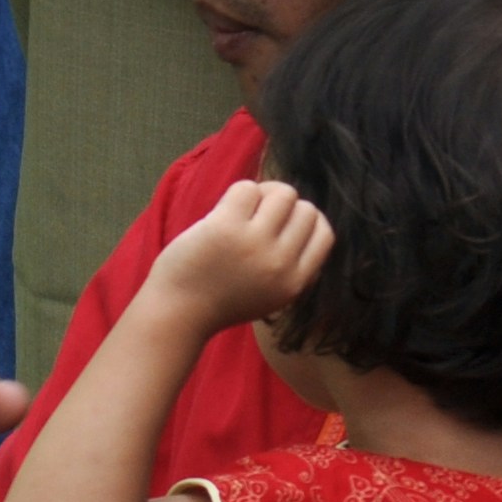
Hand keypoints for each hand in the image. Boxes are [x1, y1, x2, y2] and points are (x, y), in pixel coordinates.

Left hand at [137, 178, 335, 332]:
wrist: (176, 313)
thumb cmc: (217, 301)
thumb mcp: (269, 295)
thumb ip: (290, 266)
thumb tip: (303, 218)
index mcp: (295, 282)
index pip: (325, 234)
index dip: (306, 221)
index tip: (283, 223)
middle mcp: (280, 262)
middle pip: (306, 209)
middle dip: (284, 206)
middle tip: (257, 215)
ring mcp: (254, 243)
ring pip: (283, 193)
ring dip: (263, 194)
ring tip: (241, 210)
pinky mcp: (226, 227)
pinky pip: (247, 188)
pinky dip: (237, 192)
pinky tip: (222, 211)